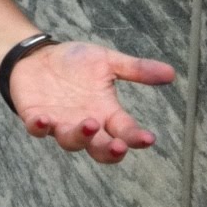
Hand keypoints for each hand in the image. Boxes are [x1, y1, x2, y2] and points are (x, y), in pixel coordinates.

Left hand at [9, 40, 174, 163]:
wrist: (35, 56)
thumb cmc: (73, 63)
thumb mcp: (107, 61)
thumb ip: (136, 69)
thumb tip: (171, 73)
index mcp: (105, 113)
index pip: (125, 131)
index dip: (136, 138)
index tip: (148, 139)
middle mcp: (85, 123)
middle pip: (100, 148)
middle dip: (110, 150)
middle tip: (119, 146)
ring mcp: (60, 123)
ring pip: (71, 141)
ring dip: (79, 137)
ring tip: (89, 124)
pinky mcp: (35, 117)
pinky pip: (37, 129)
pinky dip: (40, 127)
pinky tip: (44, 119)